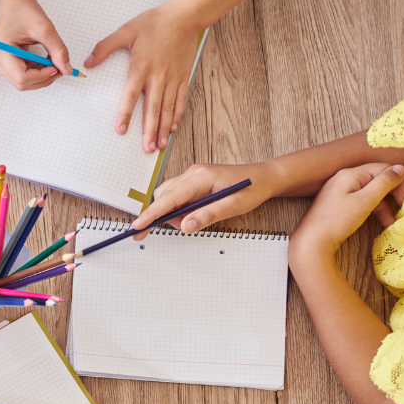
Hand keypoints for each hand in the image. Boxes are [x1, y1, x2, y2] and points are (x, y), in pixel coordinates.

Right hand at [0, 0, 72, 89]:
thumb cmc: (24, 10)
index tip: (57, 68)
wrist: (15, 0)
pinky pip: (22, 73)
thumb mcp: (45, 29)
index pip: (22, 77)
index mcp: (1, 51)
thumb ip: (57, 50)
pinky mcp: (5, 60)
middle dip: (42, 79)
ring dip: (40, 75)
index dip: (42, 76)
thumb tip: (66, 69)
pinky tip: (44, 60)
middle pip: (21, 83)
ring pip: (22, 81)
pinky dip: (36, 71)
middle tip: (59, 68)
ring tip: (52, 61)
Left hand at [85, 0, 201, 152]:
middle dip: (149, 131)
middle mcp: (158, 76)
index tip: (121, 130)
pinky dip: (177, 115)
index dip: (125, 114)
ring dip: (163, 128)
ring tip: (160, 145)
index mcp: (141, 67)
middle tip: (147, 148)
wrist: (185, 16)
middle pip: (152, 108)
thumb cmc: (155, 22)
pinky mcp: (184, 76)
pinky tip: (173, 127)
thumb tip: (88, 62)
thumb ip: (105, 47)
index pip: (131, 96)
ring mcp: (172, 78)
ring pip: (167, 108)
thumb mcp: (126, 31)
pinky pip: (180, 100)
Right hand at [130, 160, 279, 238]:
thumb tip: (185, 226)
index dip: (152, 213)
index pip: (169, 198)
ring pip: (168, 195)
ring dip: (171, 212)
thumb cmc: (253, 188)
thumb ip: (208, 215)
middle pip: (163, 196)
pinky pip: (177, 195)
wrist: (265, 176)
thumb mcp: (234, 206)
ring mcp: (192, 175)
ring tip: (192, 221)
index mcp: (201, 177)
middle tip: (167, 230)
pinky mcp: (193, 180)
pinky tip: (192, 214)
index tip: (138, 226)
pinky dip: (178, 208)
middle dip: (161, 215)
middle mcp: (192, 173)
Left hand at [291, 163, 403, 258]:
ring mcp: (339, 191)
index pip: (383, 169)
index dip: (398, 183)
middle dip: (392, 195)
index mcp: (350, 174)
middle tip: (402, 210)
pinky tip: (381, 222)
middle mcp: (343, 178)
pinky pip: (360, 201)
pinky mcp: (337, 203)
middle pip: (377, 180)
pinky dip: (372, 210)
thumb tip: (400, 168)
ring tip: (392, 222)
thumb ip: (384, 183)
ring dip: (384, 206)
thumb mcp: (365, 201)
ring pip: (370, 193)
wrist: (312, 241)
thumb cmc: (337, 221)